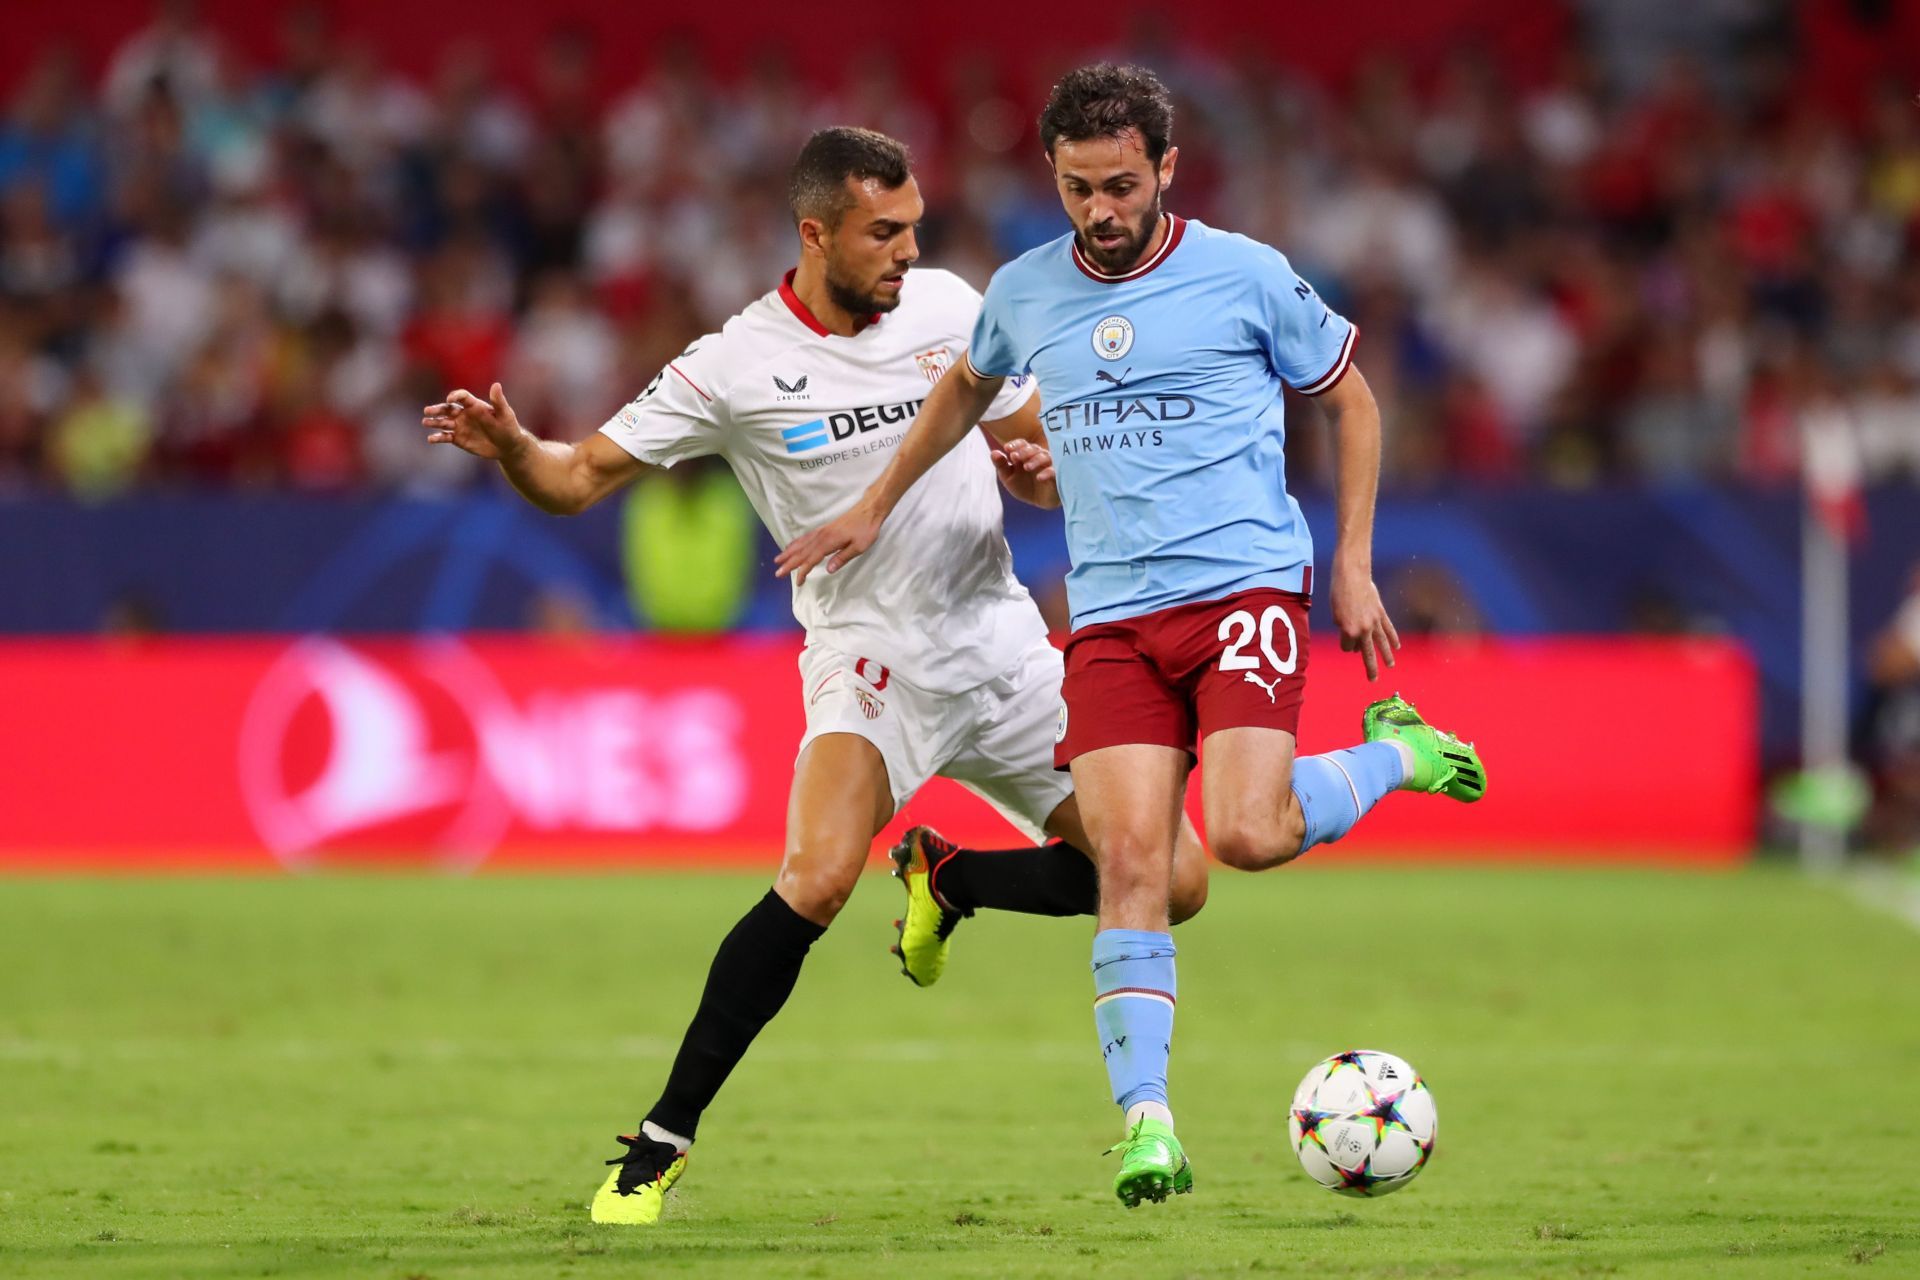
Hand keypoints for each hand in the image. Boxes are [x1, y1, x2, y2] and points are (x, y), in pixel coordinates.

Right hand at [422, 382, 526, 459]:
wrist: (508, 446)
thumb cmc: (508, 427)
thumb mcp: (505, 414)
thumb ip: (498, 401)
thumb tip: (496, 384)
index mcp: (474, 405)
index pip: (461, 397)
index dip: (455, 396)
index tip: (450, 400)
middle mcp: (464, 414)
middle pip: (447, 408)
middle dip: (437, 409)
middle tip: (427, 411)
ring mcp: (460, 426)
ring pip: (443, 422)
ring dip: (434, 422)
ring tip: (425, 422)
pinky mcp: (458, 439)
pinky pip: (445, 437)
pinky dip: (437, 437)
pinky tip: (431, 439)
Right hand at [774, 497, 885, 586]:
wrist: (868, 510)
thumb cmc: (866, 529)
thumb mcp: (859, 547)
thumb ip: (842, 558)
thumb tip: (828, 570)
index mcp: (829, 542)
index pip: (811, 559)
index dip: (803, 572)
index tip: (797, 582)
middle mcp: (821, 536)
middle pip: (802, 552)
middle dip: (789, 563)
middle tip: (777, 573)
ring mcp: (821, 531)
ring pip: (801, 543)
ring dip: (789, 552)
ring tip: (778, 560)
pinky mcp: (824, 529)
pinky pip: (806, 537)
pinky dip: (796, 542)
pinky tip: (792, 546)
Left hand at [989, 436, 1057, 506]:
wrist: (1039, 502)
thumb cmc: (1024, 486)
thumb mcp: (1008, 478)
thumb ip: (1001, 465)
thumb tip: (993, 452)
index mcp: (1025, 455)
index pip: (1021, 444)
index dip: (1015, 444)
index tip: (1007, 448)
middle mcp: (1038, 456)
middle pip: (1033, 448)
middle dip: (1023, 451)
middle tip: (1015, 457)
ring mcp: (1049, 464)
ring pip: (1044, 456)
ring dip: (1035, 460)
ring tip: (1026, 467)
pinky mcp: (1057, 475)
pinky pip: (1054, 471)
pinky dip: (1047, 473)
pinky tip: (1039, 477)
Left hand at [1331, 558, 1400, 680]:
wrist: (1352, 574)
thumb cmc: (1338, 593)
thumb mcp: (1335, 613)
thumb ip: (1343, 628)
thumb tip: (1352, 638)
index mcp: (1349, 630)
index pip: (1347, 647)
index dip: (1344, 644)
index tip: (1343, 637)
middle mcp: (1363, 629)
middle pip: (1367, 653)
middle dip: (1370, 667)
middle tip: (1373, 680)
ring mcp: (1374, 621)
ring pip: (1382, 643)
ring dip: (1386, 656)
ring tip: (1390, 666)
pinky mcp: (1381, 613)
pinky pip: (1389, 629)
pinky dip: (1393, 638)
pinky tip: (1397, 647)